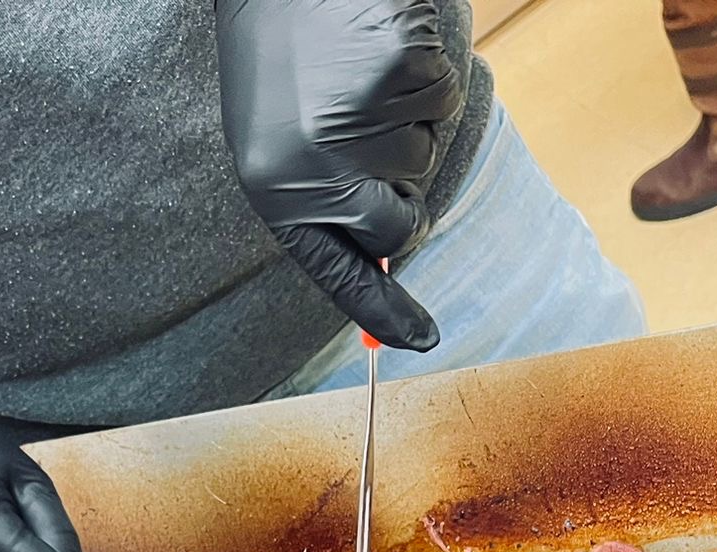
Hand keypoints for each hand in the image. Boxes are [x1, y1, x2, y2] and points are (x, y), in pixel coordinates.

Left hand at [216, 0, 462, 350]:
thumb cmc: (279, 49)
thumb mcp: (279, 137)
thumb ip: (323, 196)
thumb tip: (383, 249)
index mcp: (275, 191)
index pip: (336, 274)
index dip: (382, 311)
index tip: (422, 340)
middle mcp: (315, 169)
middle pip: (401, 223)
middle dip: (402, 188)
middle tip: (368, 133)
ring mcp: (359, 125)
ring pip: (426, 155)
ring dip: (408, 119)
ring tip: (359, 73)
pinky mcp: (398, 75)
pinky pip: (441, 100)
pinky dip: (424, 73)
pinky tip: (378, 47)